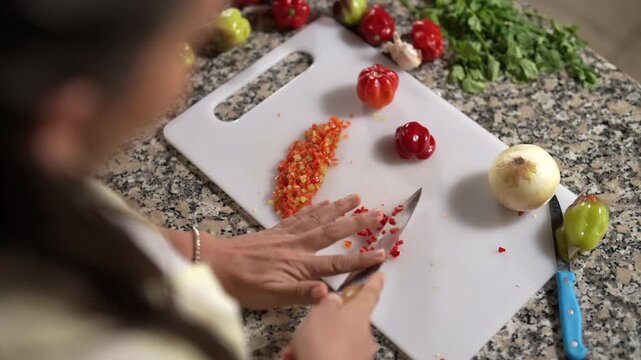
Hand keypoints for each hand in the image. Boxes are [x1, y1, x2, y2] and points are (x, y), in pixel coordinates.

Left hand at [202, 194, 385, 308]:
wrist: (215, 262)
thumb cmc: (243, 283)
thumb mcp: (272, 296)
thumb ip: (301, 293)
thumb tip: (328, 292)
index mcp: (300, 264)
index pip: (337, 263)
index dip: (360, 259)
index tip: (382, 253)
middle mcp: (298, 245)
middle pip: (333, 231)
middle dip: (357, 223)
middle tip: (378, 213)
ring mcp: (287, 235)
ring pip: (319, 218)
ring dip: (339, 208)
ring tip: (357, 198)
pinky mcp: (276, 230)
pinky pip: (300, 216)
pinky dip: (314, 208)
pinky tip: (324, 202)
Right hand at [282, 272, 384, 359]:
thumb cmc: (323, 344)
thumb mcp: (320, 312)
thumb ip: (328, 303)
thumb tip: (334, 301)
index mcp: (358, 314)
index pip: (369, 292)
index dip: (373, 281)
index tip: (380, 273)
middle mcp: (363, 334)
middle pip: (346, 321)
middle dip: (324, 324)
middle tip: (307, 329)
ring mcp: (358, 354)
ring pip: (333, 342)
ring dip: (313, 344)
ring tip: (295, 351)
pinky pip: (329, 356)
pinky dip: (314, 355)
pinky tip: (298, 358)